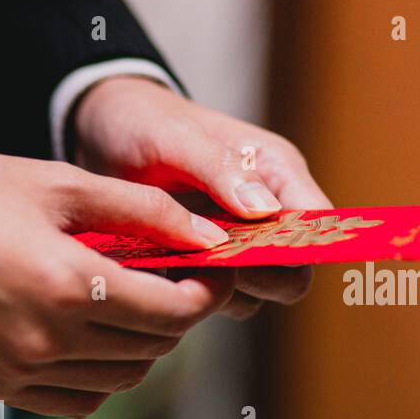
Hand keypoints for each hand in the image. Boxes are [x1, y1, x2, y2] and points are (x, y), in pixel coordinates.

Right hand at [0, 151, 235, 416]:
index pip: (174, 311)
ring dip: (140, 347)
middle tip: (172, 280)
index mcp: (68, 285)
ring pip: (121, 380)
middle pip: (153, 348)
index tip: (211, 271)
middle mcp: (48, 341)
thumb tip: (208, 236)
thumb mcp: (57, 184)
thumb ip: (142, 210)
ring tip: (127, 306)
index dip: (207, 293)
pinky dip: (99, 377)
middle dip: (177, 315)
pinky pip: (77, 400)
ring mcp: (20, 373)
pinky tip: (88, 340)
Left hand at [74, 76, 331, 318]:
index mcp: (277, 173)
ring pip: (253, 296)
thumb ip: (220, 169)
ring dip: (220, 291)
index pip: (317, 224)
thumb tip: (263, 210)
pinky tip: (159, 274)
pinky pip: (211, 297)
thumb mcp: (176, 137)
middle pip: (292, 275)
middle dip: (259, 278)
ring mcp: (234, 244)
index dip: (300, 248)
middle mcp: (264, 215)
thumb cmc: (144, 121)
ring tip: (177, 264)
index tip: (255, 254)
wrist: (102, 134)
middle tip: (209, 263)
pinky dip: (191, 293)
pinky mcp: (202, 265)